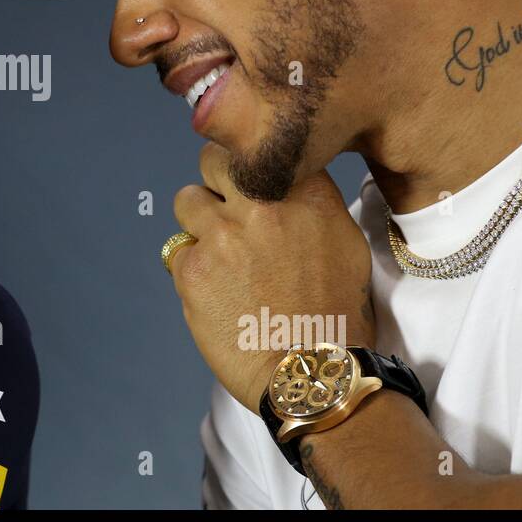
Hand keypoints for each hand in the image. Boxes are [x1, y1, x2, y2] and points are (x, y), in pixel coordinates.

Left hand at [168, 142, 374, 410]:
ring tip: (219, 254)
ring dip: (198, 222)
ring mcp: (222, 234)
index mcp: (305, 192)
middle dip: (216, 181)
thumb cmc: (335, 314)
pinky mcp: (192, 269)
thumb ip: (310, 203)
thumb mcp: (345, 243)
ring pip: (186, 200)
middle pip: (213, 159)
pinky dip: (191, 268)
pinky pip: (176, 251)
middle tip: (227, 210)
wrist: (312, 374)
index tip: (249, 178)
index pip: (259, 147)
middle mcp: (261, 203)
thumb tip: (282, 182)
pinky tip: (215, 291)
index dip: (250, 163)